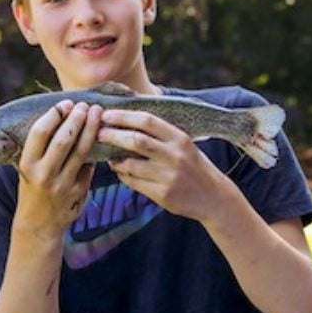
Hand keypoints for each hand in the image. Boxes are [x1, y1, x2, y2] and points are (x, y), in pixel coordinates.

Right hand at [15, 100, 101, 237]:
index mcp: (27, 164)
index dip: (54, 115)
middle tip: (85, 104)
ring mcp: (63, 184)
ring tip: (97, 114)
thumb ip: (41, 147)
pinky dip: (96, 149)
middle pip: (64, 140)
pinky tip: (102, 135)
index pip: (40, 133)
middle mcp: (44, 174)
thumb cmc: (33, 187)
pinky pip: (90, 165)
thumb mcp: (29, 168)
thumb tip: (62, 115)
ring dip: (90, 130)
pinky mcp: (80, 191)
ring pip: (81, 152)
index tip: (65, 103)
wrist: (39, 223)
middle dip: (76, 119)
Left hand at [97, 109, 228, 221]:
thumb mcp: (184, 145)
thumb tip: (127, 122)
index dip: (124, 116)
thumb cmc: (194, 167)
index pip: (147, 121)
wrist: (214, 197)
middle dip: (113, 135)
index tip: (106, 115)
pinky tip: (122, 171)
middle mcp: (175, 156)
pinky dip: (123, 175)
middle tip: (98, 133)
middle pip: (136, 141)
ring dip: (115, 160)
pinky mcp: (163, 194)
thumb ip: (161, 135)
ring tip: (110, 157)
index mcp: (180, 139)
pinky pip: (134, 182)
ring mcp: (168, 176)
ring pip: (131, 164)